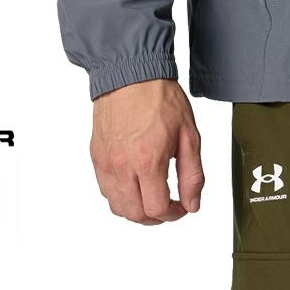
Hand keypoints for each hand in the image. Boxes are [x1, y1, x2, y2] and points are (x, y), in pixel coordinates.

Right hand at [90, 80, 203, 224]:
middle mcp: (122, 165)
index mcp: (147, 160)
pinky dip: (121, 196)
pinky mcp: (97, 156)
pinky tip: (135, 185)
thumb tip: (192, 204)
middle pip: (135, 214)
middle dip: (155, 217)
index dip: (173, 214)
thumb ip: (192, 175)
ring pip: (118, 207)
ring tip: (151, 198)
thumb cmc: (159, 98)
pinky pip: (106, 190)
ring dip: (137, 210)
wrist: (129, 71)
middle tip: (167, 206)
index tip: (182, 206)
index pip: (157, 209)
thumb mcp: (189, 136)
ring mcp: (106, 162)